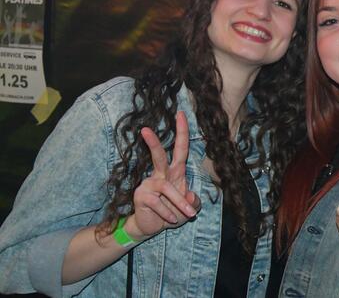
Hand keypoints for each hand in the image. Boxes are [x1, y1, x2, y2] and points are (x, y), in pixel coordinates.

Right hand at [127, 111, 200, 239]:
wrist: (152, 227)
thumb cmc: (172, 212)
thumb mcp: (189, 208)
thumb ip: (194, 202)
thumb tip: (191, 196)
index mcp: (174, 172)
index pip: (180, 149)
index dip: (182, 132)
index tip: (181, 114)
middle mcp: (160, 175)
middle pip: (158, 156)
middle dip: (153, 143)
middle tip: (144, 129)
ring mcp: (149, 184)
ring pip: (167, 189)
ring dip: (180, 203)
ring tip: (188, 214)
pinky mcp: (141, 196)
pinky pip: (158, 203)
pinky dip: (169, 213)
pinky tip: (172, 220)